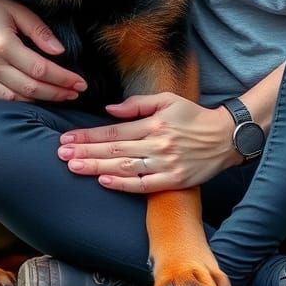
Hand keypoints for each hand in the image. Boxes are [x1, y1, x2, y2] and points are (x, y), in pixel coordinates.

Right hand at [0, 0, 86, 102]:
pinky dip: (11, 105)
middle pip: (30, 88)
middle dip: (57, 93)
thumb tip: (60, 52)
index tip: (81, 83)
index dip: (64, 79)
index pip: (41, 70)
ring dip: (38, 102)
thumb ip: (39, 31)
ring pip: (13, 99)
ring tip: (57, 98)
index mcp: (3, 44)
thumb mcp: (15, 10)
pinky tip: (28, 102)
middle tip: (76, 94)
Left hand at [57, 93, 238, 192]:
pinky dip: (123, 184)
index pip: (114, 131)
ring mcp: (165, 164)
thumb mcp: (167, 100)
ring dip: (96, 168)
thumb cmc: (193, 116)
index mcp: (154, 123)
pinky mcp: (173, 180)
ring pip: (124, 167)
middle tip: (60, 154)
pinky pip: (143, 185)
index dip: (89, 136)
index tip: (67, 139)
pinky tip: (103, 182)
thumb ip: (137, 103)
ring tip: (73, 167)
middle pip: (114, 150)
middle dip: (85, 152)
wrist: (225, 137)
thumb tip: (109, 109)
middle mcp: (158, 143)